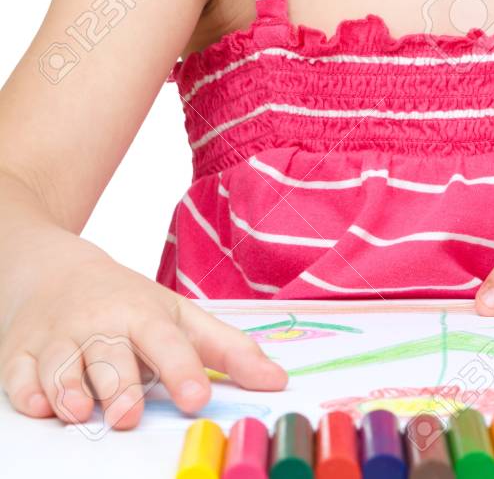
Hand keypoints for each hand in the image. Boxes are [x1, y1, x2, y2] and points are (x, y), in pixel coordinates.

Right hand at [0, 238, 286, 429]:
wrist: (55, 270)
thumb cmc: (127, 302)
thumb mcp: (180, 315)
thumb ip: (227, 350)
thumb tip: (276, 381)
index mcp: (143, 315)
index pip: (167, 342)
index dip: (182, 369)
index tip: (197, 397)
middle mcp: (100, 325)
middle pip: (110, 359)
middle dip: (119, 387)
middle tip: (129, 415)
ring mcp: (58, 340)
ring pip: (62, 367)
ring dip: (70, 389)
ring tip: (80, 410)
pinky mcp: (20, 355)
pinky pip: (19, 376)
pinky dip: (27, 391)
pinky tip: (38, 403)